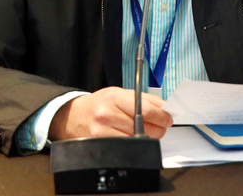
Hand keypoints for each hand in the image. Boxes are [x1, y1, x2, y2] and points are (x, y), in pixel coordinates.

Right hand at [48, 87, 172, 140]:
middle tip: (161, 126)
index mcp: (114, 97)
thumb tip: (164, 108)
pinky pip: (126, 148)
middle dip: (158, 128)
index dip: (161, 116)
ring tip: (147, 131)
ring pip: (136, 139)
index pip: (145, 109)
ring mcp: (102, 132)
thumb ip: (144, 99)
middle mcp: (107, 114)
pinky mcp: (100, 146)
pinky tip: (135, 138)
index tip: (168, 118)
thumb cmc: (100, 103)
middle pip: (143, 126)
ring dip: (148, 137)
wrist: (74, 116)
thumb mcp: (120, 93)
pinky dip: (135, 144)